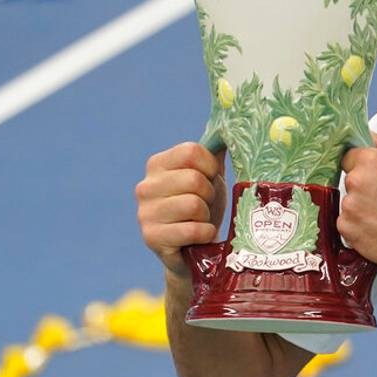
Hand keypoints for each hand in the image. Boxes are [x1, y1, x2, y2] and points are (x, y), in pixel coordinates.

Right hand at [135, 142, 227, 276]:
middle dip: (209, 195)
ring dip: (207, 216)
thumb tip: (232, 125)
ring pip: (194, 204)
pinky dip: (205, 233)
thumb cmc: (204, 208)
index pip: (192, 151)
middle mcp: (145, 186)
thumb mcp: (210, 176)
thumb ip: (215, 150)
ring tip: (200, 221)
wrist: (195, 251)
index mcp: (158, 165)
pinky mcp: (151, 238)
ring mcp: (144, 213)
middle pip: (194, 179)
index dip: (210, 167)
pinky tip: (200, 236)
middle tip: (205, 206)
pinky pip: (192, 229)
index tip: (211, 180)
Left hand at [338, 133, 376, 279]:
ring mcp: (348, 206)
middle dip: (362, 188)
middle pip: (348, 180)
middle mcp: (356, 181)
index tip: (373, 177)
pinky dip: (357, 226)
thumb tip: (366, 134)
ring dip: (359, 208)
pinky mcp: (346, 228)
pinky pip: (346, 222)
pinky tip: (376, 228)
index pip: (349, 156)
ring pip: (347, 202)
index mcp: (370, 161)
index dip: (361, 166)